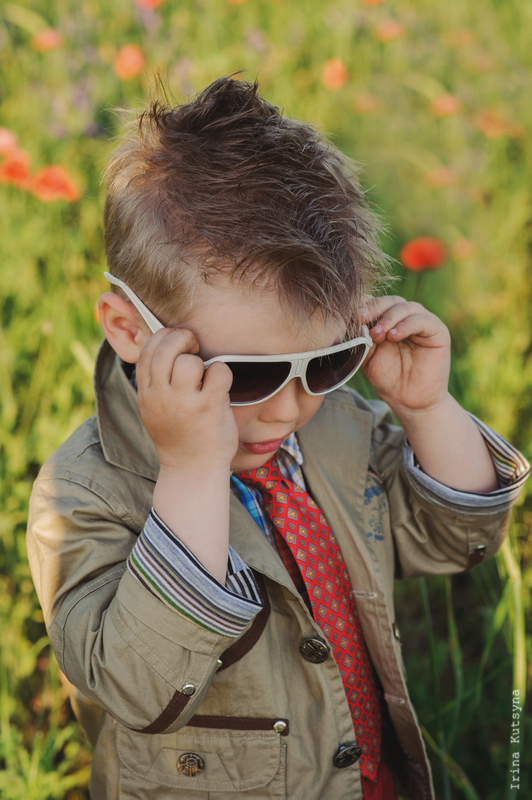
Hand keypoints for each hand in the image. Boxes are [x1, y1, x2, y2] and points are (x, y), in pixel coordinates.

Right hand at [136, 328, 238, 472]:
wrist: (193, 470)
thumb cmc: (179, 434)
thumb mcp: (154, 408)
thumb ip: (156, 381)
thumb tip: (166, 345)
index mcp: (146, 393)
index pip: (148, 350)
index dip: (165, 337)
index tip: (178, 345)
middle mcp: (161, 396)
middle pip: (167, 347)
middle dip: (184, 338)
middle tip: (195, 349)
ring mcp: (185, 403)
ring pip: (190, 361)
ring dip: (202, 361)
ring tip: (206, 376)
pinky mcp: (209, 408)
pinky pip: (218, 371)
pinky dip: (223, 373)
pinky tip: (221, 387)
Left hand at [359, 296, 450, 417]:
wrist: (409, 400)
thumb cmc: (388, 378)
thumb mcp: (368, 355)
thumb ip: (362, 336)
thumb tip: (350, 316)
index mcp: (390, 321)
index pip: (378, 303)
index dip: (365, 306)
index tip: (352, 316)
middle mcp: (407, 318)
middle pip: (391, 301)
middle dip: (375, 309)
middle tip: (362, 320)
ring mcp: (423, 322)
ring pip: (405, 307)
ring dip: (388, 318)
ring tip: (378, 335)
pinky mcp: (438, 331)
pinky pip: (422, 320)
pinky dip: (405, 325)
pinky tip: (394, 336)